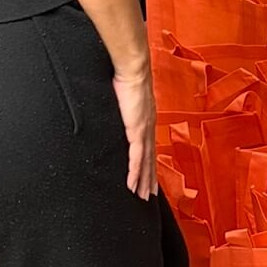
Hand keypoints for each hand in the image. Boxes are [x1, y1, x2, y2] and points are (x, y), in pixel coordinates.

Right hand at [112, 68, 156, 199]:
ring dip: (143, 181)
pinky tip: (132, 185)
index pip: (148, 147)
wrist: (132, 69)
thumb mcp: (125, 98)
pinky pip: (136, 157)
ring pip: (145, 163)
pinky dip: (134, 173)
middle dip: (149, 179)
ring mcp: (144, 131)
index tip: (149, 176)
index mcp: (146, 119)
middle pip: (150, 159)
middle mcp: (149, 128)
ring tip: (143, 197)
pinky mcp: (137, 131)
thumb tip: (116, 113)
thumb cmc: (127, 78)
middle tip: (149, 195)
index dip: (149, 164)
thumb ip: (123, 109)